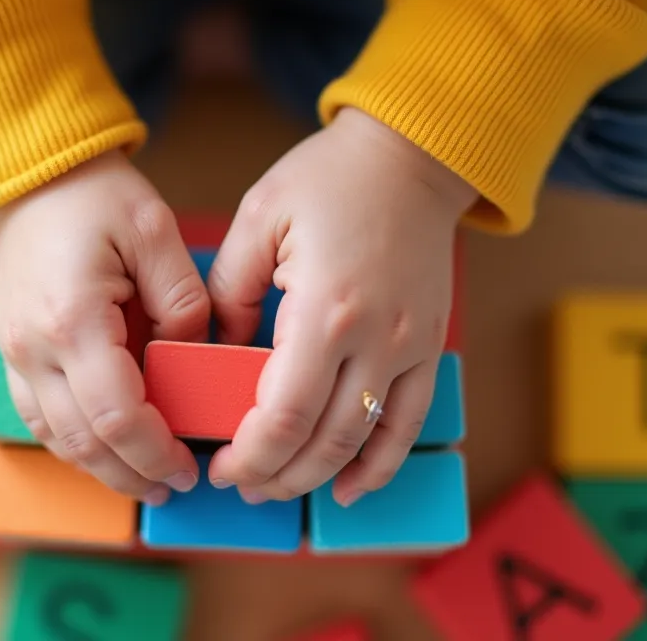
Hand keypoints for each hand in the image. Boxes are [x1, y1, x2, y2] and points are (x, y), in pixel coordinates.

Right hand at [0, 151, 208, 504]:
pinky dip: (76, 443)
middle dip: (132, 473)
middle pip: (83, 441)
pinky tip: (108, 450)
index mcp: (73, 319)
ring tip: (147, 480)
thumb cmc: (93, 195)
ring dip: (102, 468)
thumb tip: (194, 356)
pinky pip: (39, 418)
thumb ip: (183, 300)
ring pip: (56, 439)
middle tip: (175, 484)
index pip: (115, 414)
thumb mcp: (155, 231)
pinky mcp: (13, 353)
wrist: (30, 178)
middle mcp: (33, 347)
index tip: (188, 468)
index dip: (154, 451)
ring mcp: (15, 354)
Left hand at [206, 108, 477, 505]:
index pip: (285, 414)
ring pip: (364, 442)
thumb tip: (218, 351)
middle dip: (276, 475)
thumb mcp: (257, 217)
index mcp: (324, 308)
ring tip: (277, 486)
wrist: (410, 157)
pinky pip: (409, 422)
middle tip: (238, 482)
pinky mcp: (428, 347)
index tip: (219, 466)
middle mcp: (375, 339)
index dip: (250, 454)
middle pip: (323, 441)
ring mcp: (409, 347)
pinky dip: (381, 464)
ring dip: (318, 477)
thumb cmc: (330, 178)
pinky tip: (349, 487)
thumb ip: (228, 291)